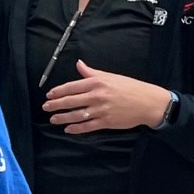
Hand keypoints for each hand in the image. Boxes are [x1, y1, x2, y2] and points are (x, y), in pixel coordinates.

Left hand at [42, 61, 172, 133]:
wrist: (148, 102)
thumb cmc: (130, 87)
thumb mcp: (110, 76)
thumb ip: (92, 72)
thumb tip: (79, 64)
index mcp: (97, 82)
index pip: (72, 87)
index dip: (58, 91)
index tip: (49, 95)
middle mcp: (97, 96)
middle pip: (70, 101)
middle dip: (55, 105)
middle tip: (45, 108)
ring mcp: (101, 110)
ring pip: (76, 115)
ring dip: (62, 118)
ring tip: (53, 119)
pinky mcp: (106, 122)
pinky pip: (87, 126)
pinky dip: (76, 129)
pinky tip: (68, 129)